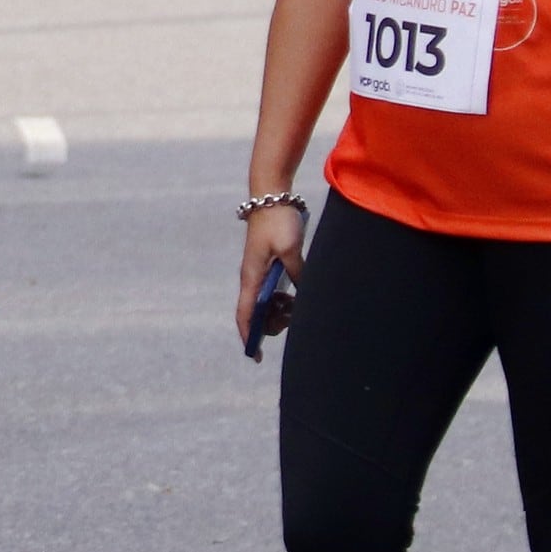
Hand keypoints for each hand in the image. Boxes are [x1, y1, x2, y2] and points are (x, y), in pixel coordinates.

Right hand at [236, 193, 309, 335]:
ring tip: (297, 305)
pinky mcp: (269, 264)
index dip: (249, 337)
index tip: (256, 357)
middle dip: (271, 324)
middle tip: (293, 320)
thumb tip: (306, 294)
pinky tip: (297, 294)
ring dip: (279, 310)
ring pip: (265, 303)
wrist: (272, 194)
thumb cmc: (278, 220)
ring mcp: (259, 271)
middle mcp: (251, 277)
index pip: (245, 314)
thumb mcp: (290, 248)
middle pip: (255, 313)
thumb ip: (298, 273)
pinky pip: (272, 290)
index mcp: (251, 276)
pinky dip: (283, 298)